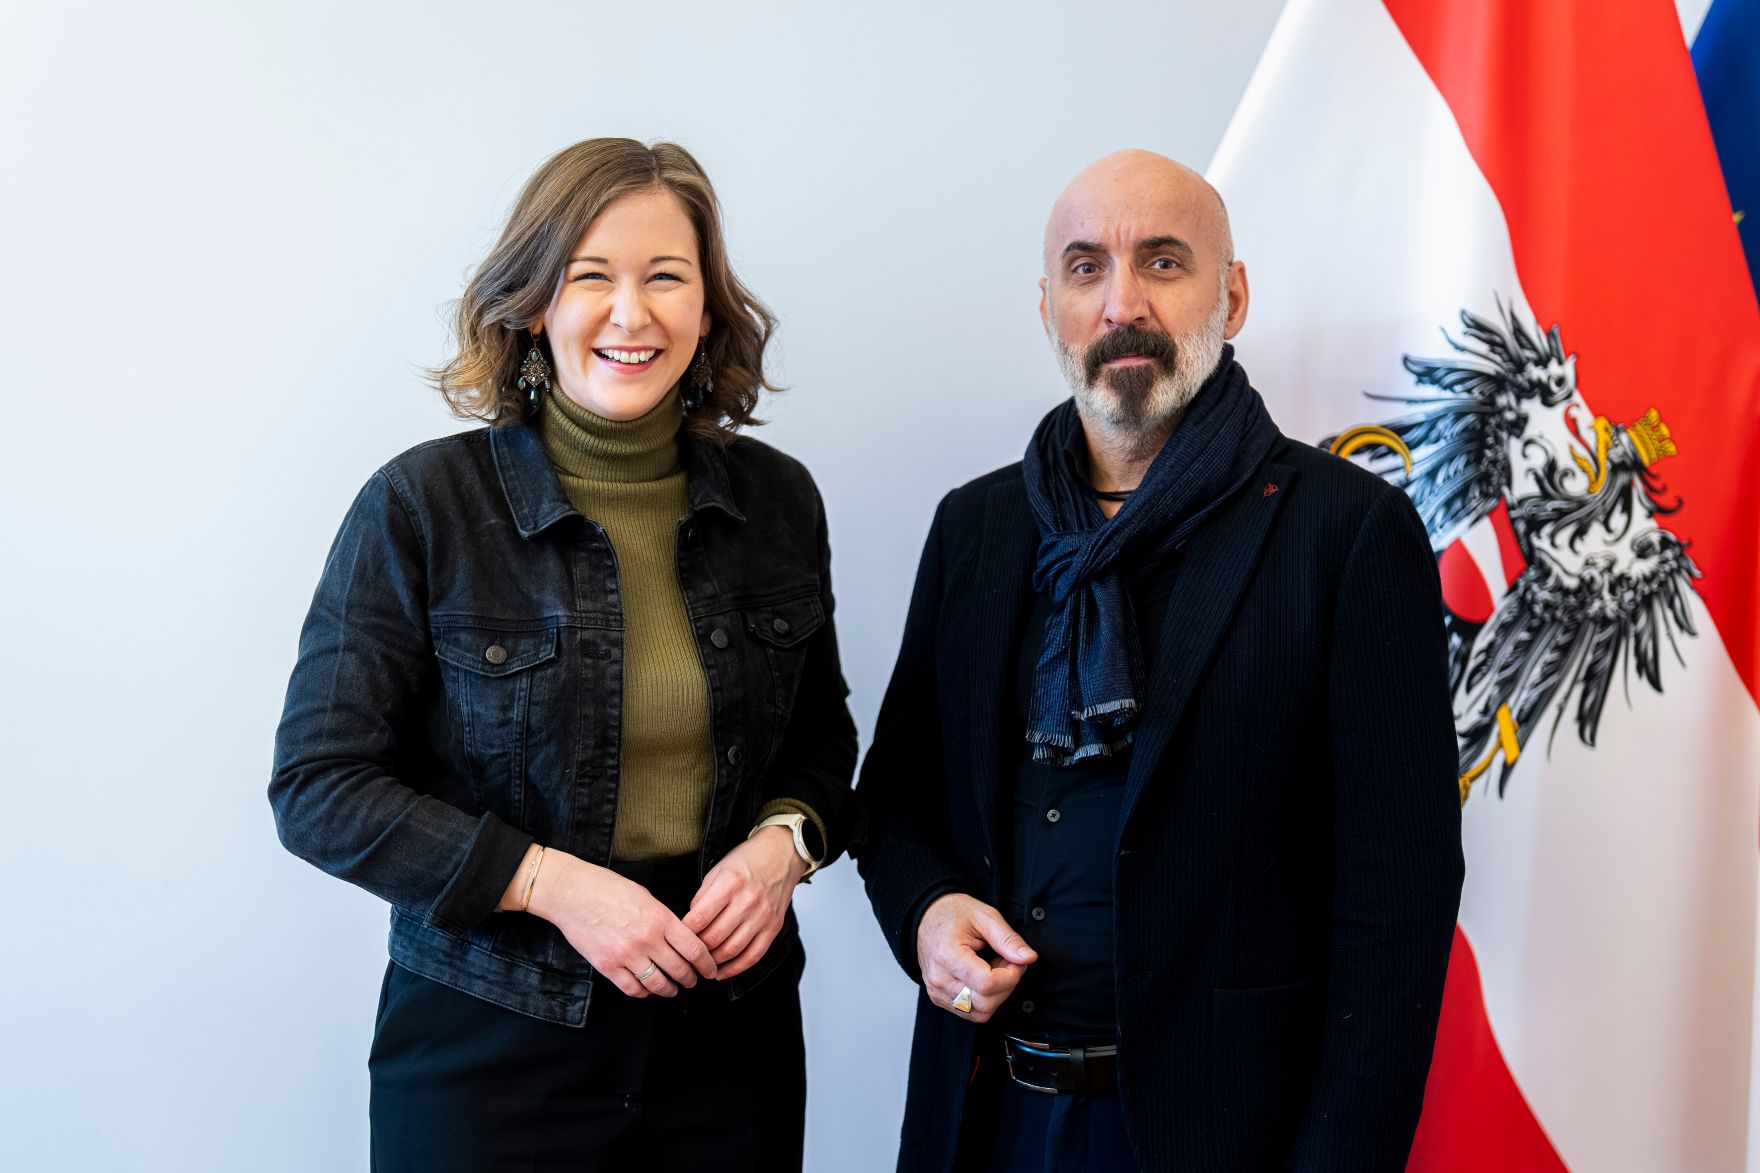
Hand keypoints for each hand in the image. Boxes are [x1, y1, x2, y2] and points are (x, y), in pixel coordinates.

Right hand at [526, 850, 716, 997]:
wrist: (571, 893)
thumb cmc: (608, 888)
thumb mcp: (646, 897)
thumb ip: (665, 919)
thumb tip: (681, 939)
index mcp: (660, 918)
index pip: (694, 949)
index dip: (707, 964)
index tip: (710, 970)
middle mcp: (646, 939)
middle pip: (680, 969)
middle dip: (690, 979)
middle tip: (693, 981)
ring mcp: (626, 955)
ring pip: (658, 984)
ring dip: (670, 990)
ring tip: (673, 989)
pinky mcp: (607, 966)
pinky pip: (633, 989)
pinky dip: (644, 992)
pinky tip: (648, 989)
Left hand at [682, 826, 807, 979]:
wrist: (782, 853)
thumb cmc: (748, 860)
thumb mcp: (718, 870)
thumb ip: (702, 897)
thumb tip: (690, 924)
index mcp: (729, 884)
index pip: (699, 919)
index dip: (684, 933)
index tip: (675, 938)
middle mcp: (747, 901)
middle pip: (714, 938)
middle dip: (695, 951)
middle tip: (685, 954)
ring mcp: (763, 916)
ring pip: (732, 950)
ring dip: (713, 963)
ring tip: (701, 964)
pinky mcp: (773, 927)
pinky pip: (753, 956)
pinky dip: (736, 969)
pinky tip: (722, 972)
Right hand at [916, 892, 1037, 1022]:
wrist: (926, 917)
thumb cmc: (952, 913)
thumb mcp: (985, 916)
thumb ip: (1008, 939)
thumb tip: (1028, 958)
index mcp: (948, 956)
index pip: (987, 984)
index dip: (1011, 975)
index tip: (1016, 960)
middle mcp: (940, 979)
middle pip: (986, 1003)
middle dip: (1006, 985)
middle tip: (1007, 961)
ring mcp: (937, 992)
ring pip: (980, 1012)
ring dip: (996, 995)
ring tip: (994, 969)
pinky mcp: (939, 998)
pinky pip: (970, 1012)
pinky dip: (985, 999)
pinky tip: (983, 978)